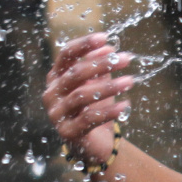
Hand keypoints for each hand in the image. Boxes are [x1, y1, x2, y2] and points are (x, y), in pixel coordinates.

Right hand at [43, 33, 132, 169]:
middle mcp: (51, 93)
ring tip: (130, 81)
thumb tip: (108, 47)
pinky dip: (109, 111)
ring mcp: (56, 113)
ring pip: (82, 95)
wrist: (93, 143)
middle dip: (102, 64)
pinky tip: (125, 105)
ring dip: (109, 87)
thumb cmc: (94, 108)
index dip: (85, 45)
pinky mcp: (67, 132)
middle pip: (75, 73)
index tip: (105, 38)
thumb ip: (100, 65)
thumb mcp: (98, 83)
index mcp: (56, 76)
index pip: (66, 54)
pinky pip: (89, 119)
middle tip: (126, 59)